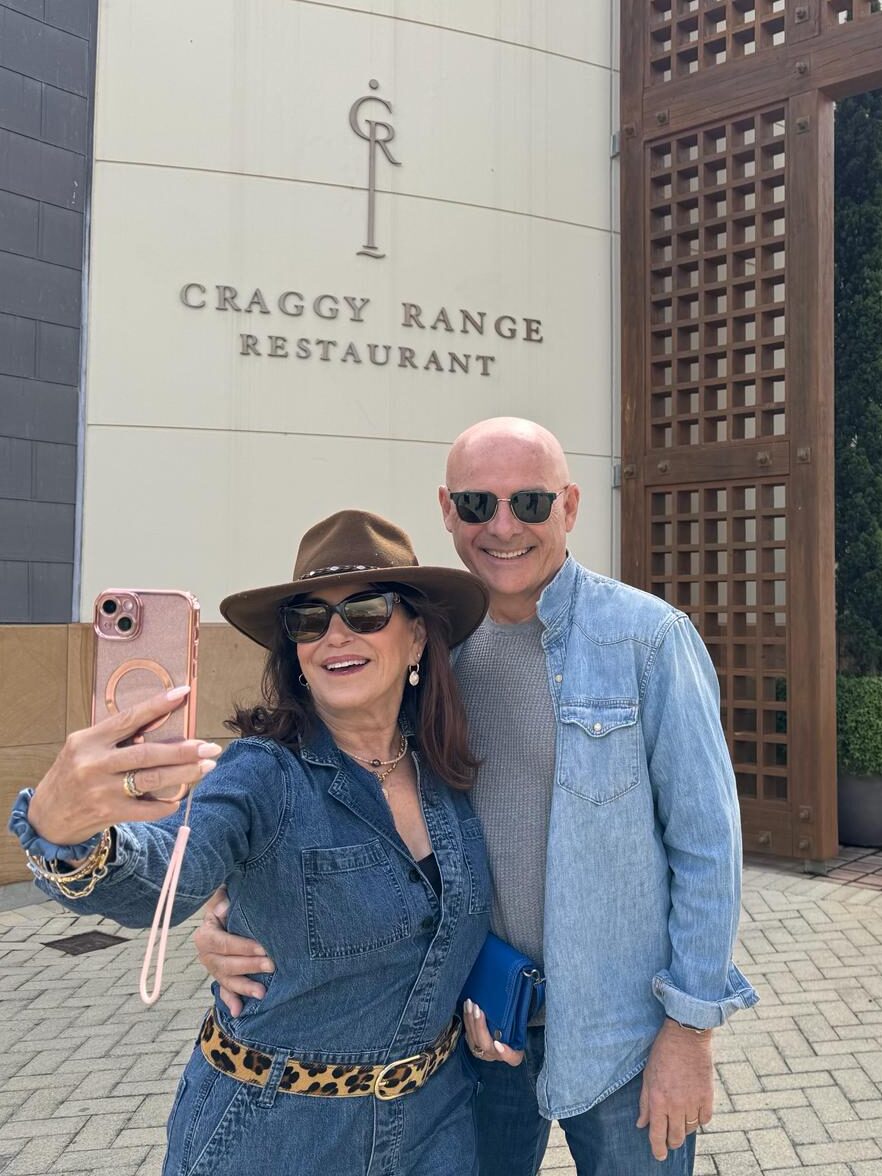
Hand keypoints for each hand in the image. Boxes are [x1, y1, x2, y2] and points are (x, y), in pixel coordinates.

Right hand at [27, 687, 219, 845]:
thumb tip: (162, 726)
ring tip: (206, 767)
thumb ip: (115, 738)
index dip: (157, 705)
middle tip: (210, 747)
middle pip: (147, 753)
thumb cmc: (72, 775)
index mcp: (88, 740)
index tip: (183, 693)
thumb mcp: (84, 748)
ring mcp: (101, 790)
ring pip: (152, 779)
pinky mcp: (108, 813)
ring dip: (184, 773)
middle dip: (184, 750)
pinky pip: (146, 809)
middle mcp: (94, 763)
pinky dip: (166, 804)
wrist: (46, 816)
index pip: (129, 718)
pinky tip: (178, 798)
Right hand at [194, 887, 273, 1016]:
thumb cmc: (226, 903)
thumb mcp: (222, 896)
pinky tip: (238, 1011)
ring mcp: (213, 969)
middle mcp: (206, 955)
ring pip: (228, 981)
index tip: (263, 947)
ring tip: (262, 993)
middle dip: (250, 966)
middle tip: (272, 965)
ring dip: (244, 988)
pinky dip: (231, 1001)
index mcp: (205, 935)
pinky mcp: (221, 977)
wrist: (223, 912)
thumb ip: (222, 900)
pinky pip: (225, 991)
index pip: (224, 943)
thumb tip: (224, 908)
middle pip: (227, 964)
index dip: (243, 946)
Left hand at [462, 999, 523, 1067]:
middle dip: (480, 1026)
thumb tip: (525, 997)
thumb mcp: (522, 1029)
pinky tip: (466, 1008)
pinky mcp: (474, 1046)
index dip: (504, 1052)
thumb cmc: (516, 1032)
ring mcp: (484, 1052)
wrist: (505, 1036)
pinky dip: (467, 1020)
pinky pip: (468, 1034)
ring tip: (470, 1004)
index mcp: (514, 1055)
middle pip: (486, 1045)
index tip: (497, 1043)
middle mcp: (497, 1056)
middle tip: (477, 1009)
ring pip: (474, 1039)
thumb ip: (521, 1020)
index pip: (511, 1057)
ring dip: (470, 1020)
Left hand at [636, 1018, 713, 1161]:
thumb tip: (641, 1124)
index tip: (659, 1155)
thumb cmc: (662, 1053)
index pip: (657, 1134)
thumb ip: (644, 1103)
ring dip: (685, 1129)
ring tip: (680, 1121)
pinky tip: (694, 1112)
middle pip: (676, 1137)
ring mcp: (693, 1101)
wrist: (686, 1036)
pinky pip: (705, 1119)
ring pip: (690, 1129)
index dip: (657, 1149)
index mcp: (658, 1100)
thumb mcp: (647, 1076)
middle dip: (672, 1142)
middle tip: (670, 1140)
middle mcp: (676, 1105)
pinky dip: (699, 1119)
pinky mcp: (708, 1096)